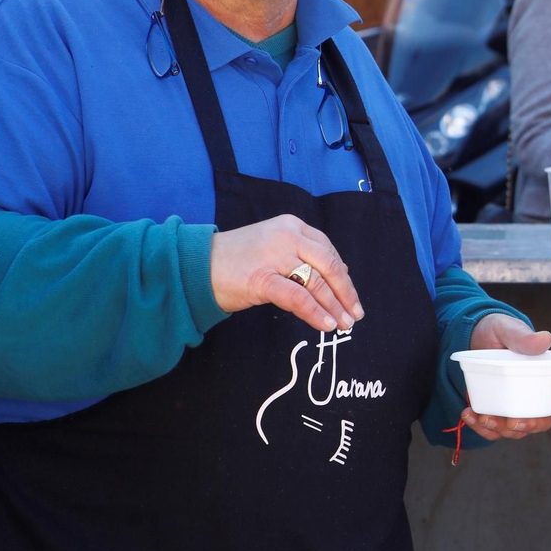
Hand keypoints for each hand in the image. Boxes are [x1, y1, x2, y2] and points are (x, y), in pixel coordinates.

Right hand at [210, 215, 363, 332]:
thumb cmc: (236, 261)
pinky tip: (325, 325)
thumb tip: (337, 276)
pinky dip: (315, 313)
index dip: (343, 277)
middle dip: (345, 293)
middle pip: (329, 266)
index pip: (328, 251)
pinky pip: (298, 298)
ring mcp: (274, 256)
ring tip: (342, 324)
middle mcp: (287, 236)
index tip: (351, 296)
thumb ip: (303, 256)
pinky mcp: (262, 278)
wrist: (195, 266)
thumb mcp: (274, 248)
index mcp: (292, 226)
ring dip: (334, 307)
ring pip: (316, 283)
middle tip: (354, 314)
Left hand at [458, 315, 550, 440]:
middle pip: (541, 419)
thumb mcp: (509, 329)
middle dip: (530, 426)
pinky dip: (481, 428)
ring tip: (483, 417)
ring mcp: (514, 405)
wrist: (473, 337)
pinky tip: (469, 415)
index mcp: (546, 373)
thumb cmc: (499, 330)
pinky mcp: (496, 411)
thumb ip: (523, 337)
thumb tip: (545, 339)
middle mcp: (533, 393)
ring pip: (516, 429)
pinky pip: (492, 429)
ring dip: (500, 430)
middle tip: (513, 422)